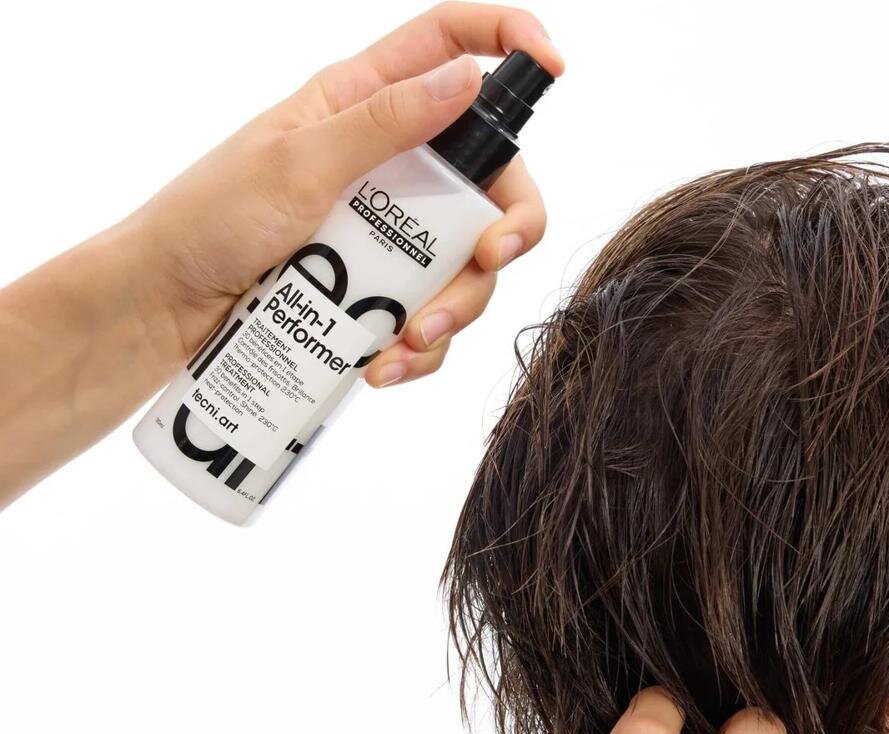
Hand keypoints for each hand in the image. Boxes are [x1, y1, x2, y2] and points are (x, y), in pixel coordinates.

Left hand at [0, 3, 561, 506]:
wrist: (166, 310)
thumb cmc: (208, 220)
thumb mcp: (296, 162)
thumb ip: (385, 121)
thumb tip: (465, 77)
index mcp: (364, 106)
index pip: (449, 46)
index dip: (508, 45)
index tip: (554, 69)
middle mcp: (388, 167)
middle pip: (488, 182)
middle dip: (504, 227)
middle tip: (487, 259)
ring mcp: (387, 235)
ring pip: (465, 265)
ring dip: (454, 308)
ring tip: (406, 341)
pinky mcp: (377, 293)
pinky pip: (428, 320)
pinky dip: (418, 350)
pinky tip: (383, 366)